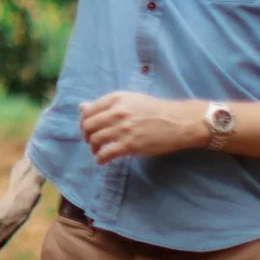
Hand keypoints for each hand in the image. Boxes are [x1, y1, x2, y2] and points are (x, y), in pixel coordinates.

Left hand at [78, 91, 205, 161]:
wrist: (178, 122)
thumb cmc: (155, 110)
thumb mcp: (130, 100)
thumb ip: (105, 105)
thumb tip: (81, 107)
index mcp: (116, 99)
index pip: (88, 111)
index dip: (83, 123)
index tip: (87, 130)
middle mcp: (117, 112)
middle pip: (88, 126)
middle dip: (86, 136)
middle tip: (91, 142)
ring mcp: (123, 129)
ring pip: (95, 140)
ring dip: (93, 148)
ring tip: (97, 151)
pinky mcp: (130, 145)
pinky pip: (106, 153)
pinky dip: (100, 158)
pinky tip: (102, 161)